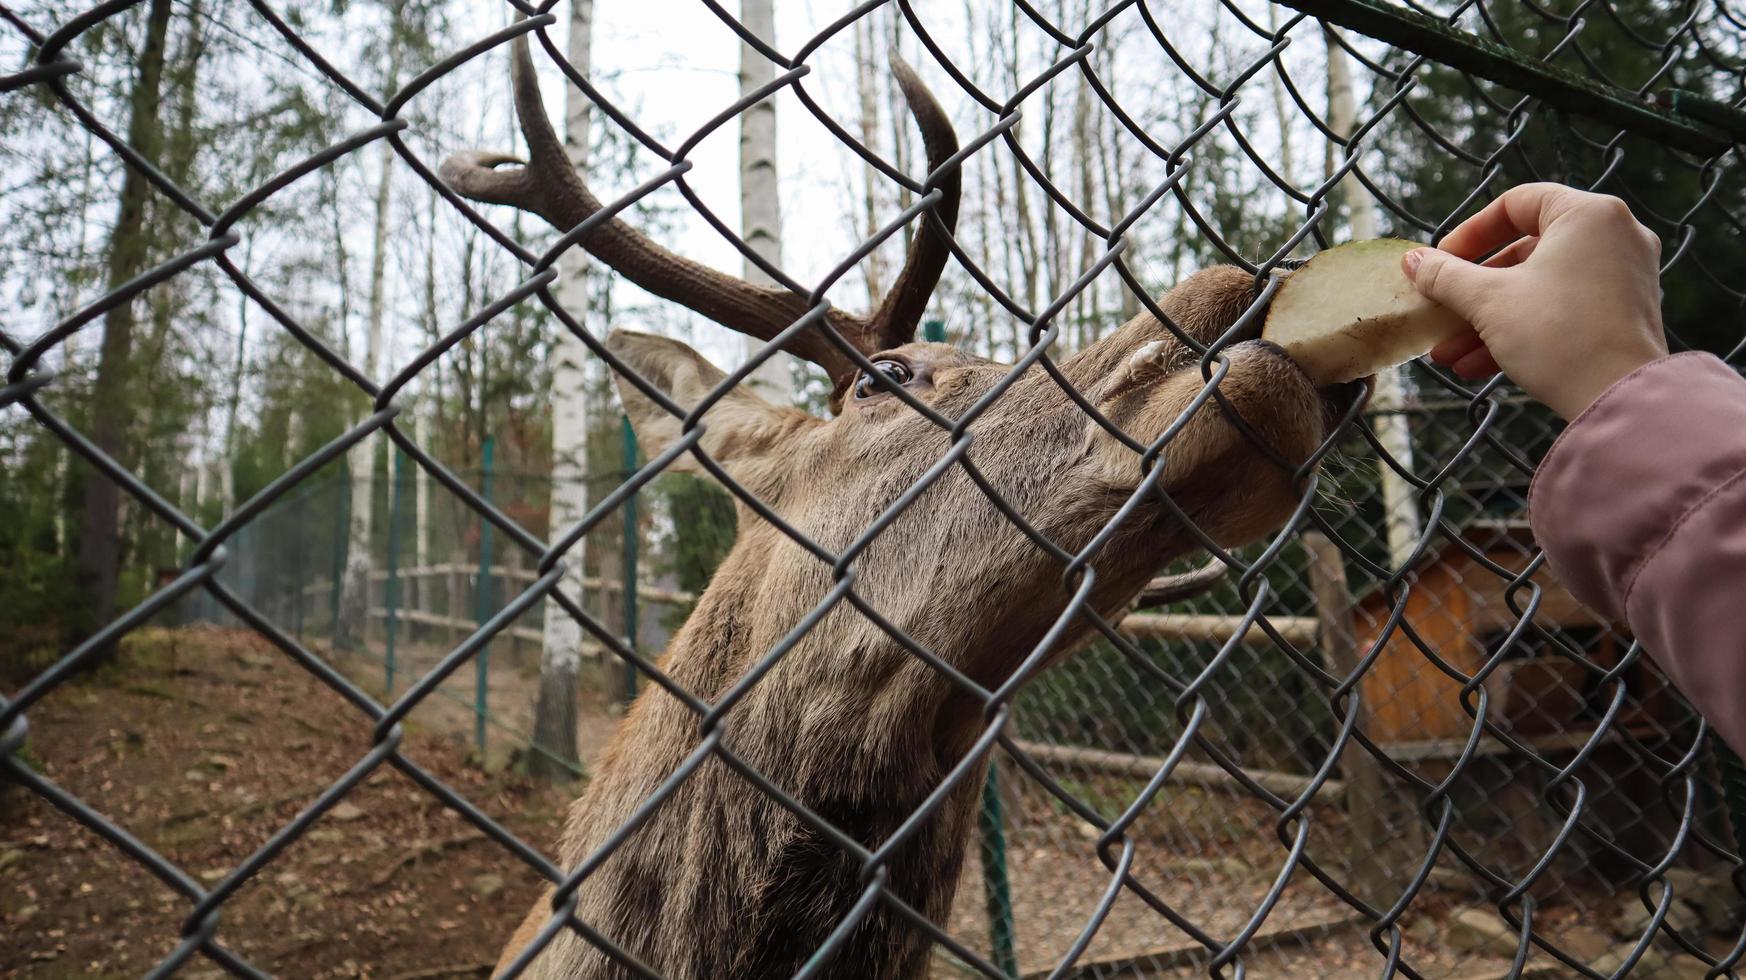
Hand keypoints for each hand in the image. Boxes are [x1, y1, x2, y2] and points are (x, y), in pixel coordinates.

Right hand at [1402, 183, 1669, 419]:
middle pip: (1525, 252)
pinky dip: (1522, 328)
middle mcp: (1614, 236)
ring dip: (1488, 319)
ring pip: (1539, 287)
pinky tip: (1477, 365)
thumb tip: (1414, 261)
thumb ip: (1446, 275)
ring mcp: (1623, 275)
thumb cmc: (1557, 334)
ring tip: (1449, 353)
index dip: (1470, 233)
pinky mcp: (1623, 313)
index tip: (1441, 262)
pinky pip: (1562, 309)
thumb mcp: (1487, 301)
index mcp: (1588, 215)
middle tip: (1440, 312)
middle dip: (1472, 291)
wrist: (1618, 398)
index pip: (1516, 204)